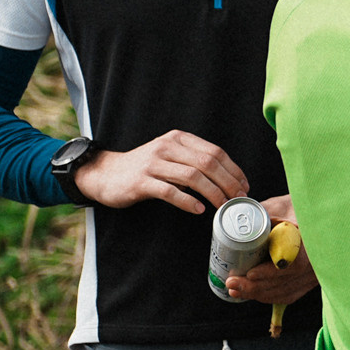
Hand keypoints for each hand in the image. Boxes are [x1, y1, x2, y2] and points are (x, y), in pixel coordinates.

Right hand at [75, 131, 247, 213]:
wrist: (105, 173)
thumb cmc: (144, 168)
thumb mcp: (170, 156)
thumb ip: (194, 161)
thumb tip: (228, 178)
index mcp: (179, 139)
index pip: (215, 152)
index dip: (234, 170)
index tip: (244, 186)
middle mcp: (167, 147)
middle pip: (208, 163)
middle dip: (228, 183)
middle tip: (238, 199)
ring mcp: (153, 163)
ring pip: (192, 176)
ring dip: (213, 193)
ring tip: (223, 206)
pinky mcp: (141, 181)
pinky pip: (170, 191)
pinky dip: (187, 201)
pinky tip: (198, 209)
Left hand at [225, 195, 318, 303]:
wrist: (318, 217)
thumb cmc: (297, 208)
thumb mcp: (282, 205)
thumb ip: (263, 212)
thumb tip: (233, 216)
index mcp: (311, 239)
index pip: (293, 262)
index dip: (270, 272)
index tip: (250, 273)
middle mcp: (317, 259)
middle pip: (285, 280)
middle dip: (255, 286)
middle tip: (231, 282)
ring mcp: (316, 273)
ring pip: (285, 291)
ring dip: (258, 293)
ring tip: (235, 289)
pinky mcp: (310, 281)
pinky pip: (289, 295)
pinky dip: (270, 297)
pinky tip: (253, 294)